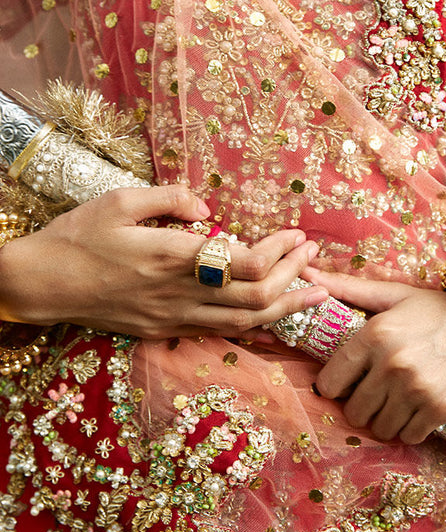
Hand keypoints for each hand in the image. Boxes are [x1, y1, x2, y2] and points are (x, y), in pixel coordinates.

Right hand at [0, 185, 327, 339]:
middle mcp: (179, 293)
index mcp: (172, 257)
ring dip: (285, 308)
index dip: (279, 252)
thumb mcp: (120, 200)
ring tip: (316, 294)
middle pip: (255, 299)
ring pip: (243, 323)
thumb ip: (169, 199)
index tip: (296, 235)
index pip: (245, 264)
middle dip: (293, 278)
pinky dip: (254, 325)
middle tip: (314, 259)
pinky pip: (219, 332)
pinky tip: (272, 316)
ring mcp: (173, 318)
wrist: (43, 284)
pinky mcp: (164, 331)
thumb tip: (210, 210)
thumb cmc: (79, 236)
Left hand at [306, 270, 445, 443]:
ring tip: (399, 399)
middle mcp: (393, 364)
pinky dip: (410, 428)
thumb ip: (347, 289)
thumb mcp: (392, 295)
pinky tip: (419, 408)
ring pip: (379, 428)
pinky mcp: (440, 410)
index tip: (345, 383)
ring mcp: (417, 389)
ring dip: (386, 419)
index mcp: (375, 334)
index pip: (331, 382)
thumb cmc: (436, 310)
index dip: (334, 386)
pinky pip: (408, 437)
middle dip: (362, 404)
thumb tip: (306, 274)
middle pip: (354, 411)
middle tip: (377, 391)